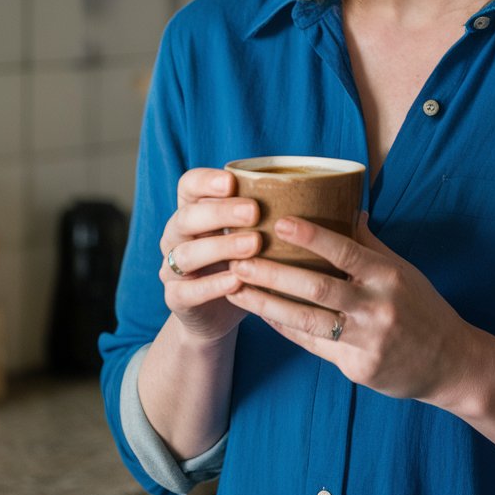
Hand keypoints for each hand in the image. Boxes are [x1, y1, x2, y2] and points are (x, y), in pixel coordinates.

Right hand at [158, 168, 263, 342]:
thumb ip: (268, 212)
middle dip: (220, 212)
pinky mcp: (176, 298)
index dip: (206, 181)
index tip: (232, 180)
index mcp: (193, 210)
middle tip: (253, 211)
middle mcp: (177, 235)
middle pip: (187, 216)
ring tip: (254, 245)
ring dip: (220, 247)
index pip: (188, 185)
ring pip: (186, 254)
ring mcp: (172, 267)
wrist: (219, 313)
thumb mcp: (253, 232)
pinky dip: (212, 286)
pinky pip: (188, 291)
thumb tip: (322, 191)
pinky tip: (237, 281)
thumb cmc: (244, 260)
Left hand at [226, 214, 477, 406]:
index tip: (281, 222)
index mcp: (389, 277)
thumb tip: (349, 208)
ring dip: (267, 304)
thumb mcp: (404, 271)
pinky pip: (314, 345)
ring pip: (307, 321)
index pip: (346, 251)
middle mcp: (377, 308)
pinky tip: (262, 314)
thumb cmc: (424, 308)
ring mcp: (366, 341)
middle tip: (239, 258)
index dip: (312, 236)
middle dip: (273, 273)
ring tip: (236, 288)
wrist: (452, 363)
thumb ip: (371, 245)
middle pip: (317, 288)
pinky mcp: (357, 368)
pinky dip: (285, 328)